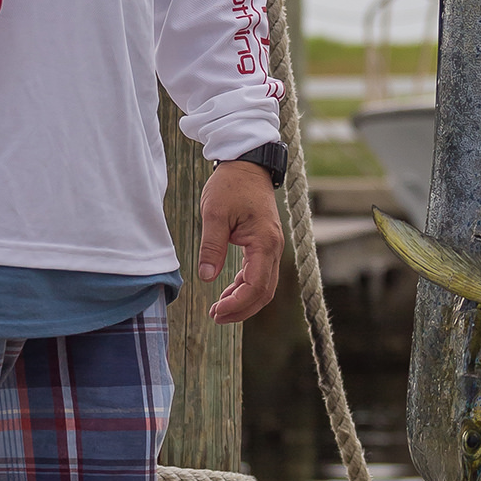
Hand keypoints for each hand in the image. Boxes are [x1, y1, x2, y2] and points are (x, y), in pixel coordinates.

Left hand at [199, 160, 283, 324]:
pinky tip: (227, 292)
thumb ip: (211, 247)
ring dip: (243, 300)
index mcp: (264, 242)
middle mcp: (274, 248)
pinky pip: (259, 273)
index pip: (256, 286)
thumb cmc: (230, 184)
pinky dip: (244, 286)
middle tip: (215, 316)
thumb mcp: (214, 214)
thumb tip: (206, 277)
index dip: (237, 304)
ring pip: (264, 285)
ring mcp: (272, 246)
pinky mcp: (265, 244)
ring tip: (218, 309)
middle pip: (264, 292)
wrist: (246, 163)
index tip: (216, 311)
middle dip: (241, 309)